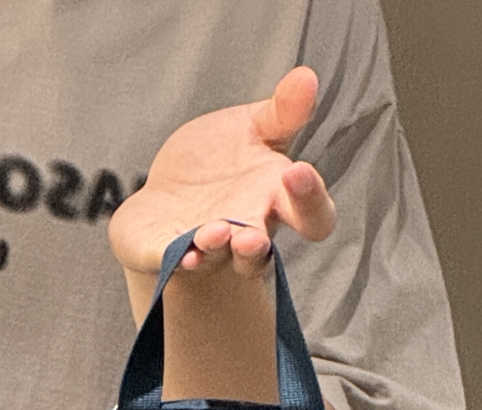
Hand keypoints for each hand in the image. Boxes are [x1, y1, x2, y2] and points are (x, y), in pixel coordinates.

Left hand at [109, 68, 337, 300]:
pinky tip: (181, 250)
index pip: (311, 215)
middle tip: (252, 238)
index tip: (297, 173)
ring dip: (218, 249)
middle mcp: (247, 233)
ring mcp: (211, 249)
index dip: (311, 201)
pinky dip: (179, 256)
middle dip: (256, 247)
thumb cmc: (221, 163)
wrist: (170, 194)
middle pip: (261, 253)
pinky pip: (176, 260)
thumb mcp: (253, 130)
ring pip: (220, 260)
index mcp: (276, 201)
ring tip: (213, 233)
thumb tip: (307, 77)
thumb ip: (281, 112)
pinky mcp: (170, 252)